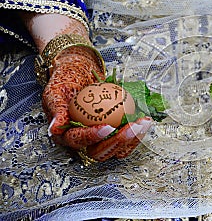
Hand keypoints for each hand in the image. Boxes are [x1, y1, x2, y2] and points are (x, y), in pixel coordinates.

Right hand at [42, 46, 151, 160]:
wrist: (81, 72)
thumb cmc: (67, 81)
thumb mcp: (55, 92)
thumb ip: (56, 110)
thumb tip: (54, 129)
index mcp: (67, 135)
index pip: (79, 141)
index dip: (93, 136)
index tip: (108, 127)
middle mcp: (85, 141)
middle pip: (101, 152)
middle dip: (118, 142)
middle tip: (132, 127)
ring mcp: (102, 139)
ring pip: (118, 149)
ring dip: (133, 139)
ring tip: (143, 122)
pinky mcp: (115, 134)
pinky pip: (128, 139)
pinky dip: (138, 131)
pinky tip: (146, 118)